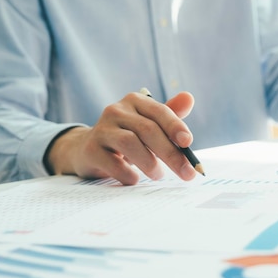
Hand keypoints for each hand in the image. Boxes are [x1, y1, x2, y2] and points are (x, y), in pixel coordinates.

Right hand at [46, 91, 196, 184]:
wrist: (88, 150)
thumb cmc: (128, 136)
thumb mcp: (149, 124)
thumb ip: (170, 115)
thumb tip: (189, 98)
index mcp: (135, 101)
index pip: (159, 111)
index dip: (175, 127)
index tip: (188, 143)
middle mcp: (116, 110)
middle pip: (148, 130)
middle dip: (170, 153)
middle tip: (186, 172)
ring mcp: (101, 129)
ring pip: (130, 143)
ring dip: (149, 162)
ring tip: (158, 175)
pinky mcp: (90, 149)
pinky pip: (112, 163)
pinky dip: (127, 174)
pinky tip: (134, 179)